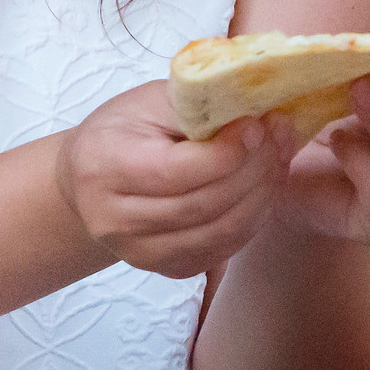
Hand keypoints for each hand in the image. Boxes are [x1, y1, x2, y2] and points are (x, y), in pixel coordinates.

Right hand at [62, 82, 299, 279]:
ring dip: (262, 195)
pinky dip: (253, 220)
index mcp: (106, 167)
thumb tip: (254, 106)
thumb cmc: (123, 129)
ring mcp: (140, 252)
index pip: (178, 171)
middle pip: (205, 205)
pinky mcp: (166, 269)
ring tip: (279, 158)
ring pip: (220, 233)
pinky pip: (222, 250)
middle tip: (281, 136)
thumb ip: (197, 105)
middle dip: (255, 169)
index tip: (258, 123)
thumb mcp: (149, 101)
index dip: (227, 151)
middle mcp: (116, 219)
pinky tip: (264, 188)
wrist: (88, 178)